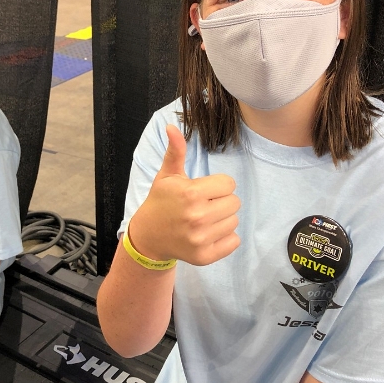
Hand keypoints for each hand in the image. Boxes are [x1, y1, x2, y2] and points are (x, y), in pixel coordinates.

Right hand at [129, 124, 240, 265]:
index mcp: (191, 194)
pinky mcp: (204, 256)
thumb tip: (172, 127)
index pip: (229, 184)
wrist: (148, 235)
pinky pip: (234, 242)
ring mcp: (200, 239)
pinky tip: (208, 233)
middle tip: (203, 205)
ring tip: (204, 219)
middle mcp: (197, 217)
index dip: (217, 185)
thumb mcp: (167, 175)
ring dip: (222, 219)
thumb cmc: (161, 201)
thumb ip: (175, 151)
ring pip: (234, 222)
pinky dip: (225, 238)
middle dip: (221, 201)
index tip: (202, 190)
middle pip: (235, 203)